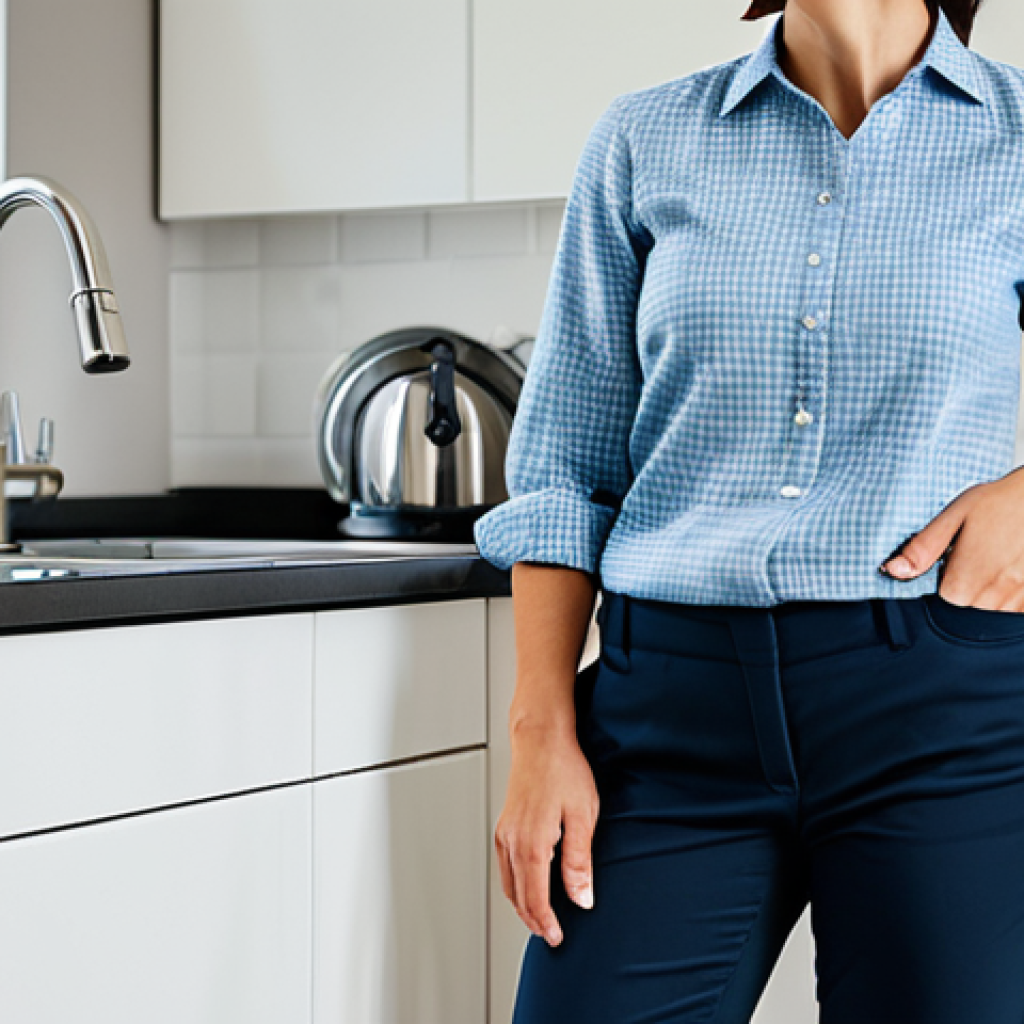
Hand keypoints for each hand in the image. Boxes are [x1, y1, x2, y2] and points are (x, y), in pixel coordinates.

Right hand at [494, 717, 599, 946]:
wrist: (541, 739)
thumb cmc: (564, 769)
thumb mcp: (583, 816)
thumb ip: (579, 861)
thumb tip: (581, 897)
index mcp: (532, 843)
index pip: (535, 898)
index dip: (546, 923)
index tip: (557, 936)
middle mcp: (512, 840)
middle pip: (518, 896)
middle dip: (533, 920)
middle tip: (550, 935)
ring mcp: (505, 832)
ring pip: (508, 883)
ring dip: (522, 905)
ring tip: (540, 918)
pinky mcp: (505, 825)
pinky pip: (505, 866)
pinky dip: (515, 885)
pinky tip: (528, 885)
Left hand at [880, 467, 1023, 610]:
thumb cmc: (998, 502)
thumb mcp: (953, 516)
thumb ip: (923, 548)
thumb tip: (893, 570)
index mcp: (967, 581)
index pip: (944, 602)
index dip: (944, 581)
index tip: (951, 561)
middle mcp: (996, 595)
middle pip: (969, 610)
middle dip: (965, 590)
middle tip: (973, 558)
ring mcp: (1021, 596)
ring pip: (996, 613)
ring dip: (989, 596)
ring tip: (992, 562)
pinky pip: (1018, 609)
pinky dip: (1010, 596)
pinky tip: (1008, 570)